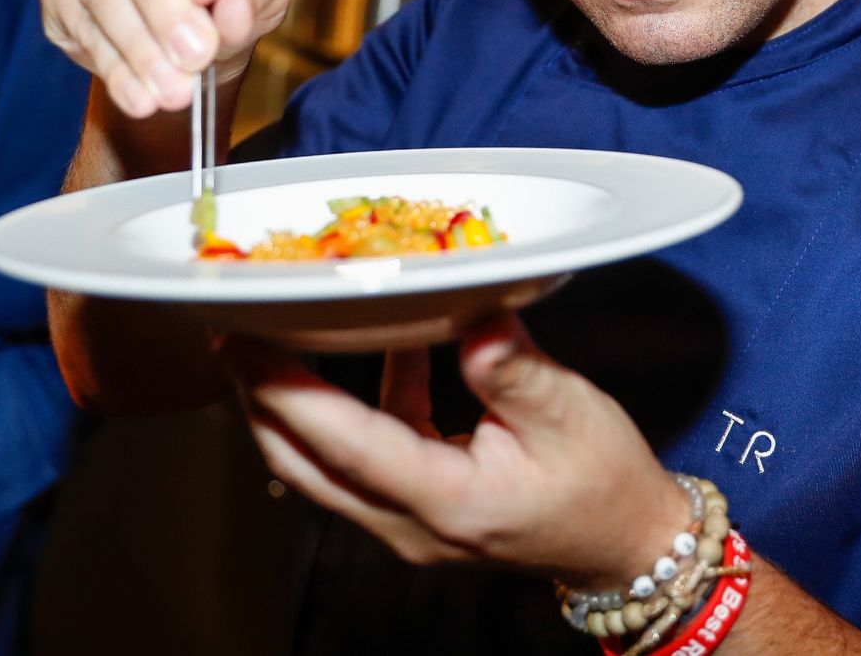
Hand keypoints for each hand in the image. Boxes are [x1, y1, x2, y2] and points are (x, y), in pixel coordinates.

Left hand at [224, 315, 692, 588]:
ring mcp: (410, 524)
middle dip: (259, 399)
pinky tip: (388, 354)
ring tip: (277, 341)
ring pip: (322, 467)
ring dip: (293, 407)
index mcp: (443, 499)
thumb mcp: (568, 412)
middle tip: (231, 334)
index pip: (343, 443)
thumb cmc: (605, 483)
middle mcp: (410, 523)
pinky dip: (356, 409)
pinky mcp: (420, 510)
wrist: (629, 543)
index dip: (285, 390)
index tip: (241, 341)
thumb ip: (513, 367)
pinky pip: (367, 459)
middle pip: (302, 463)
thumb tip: (475, 316)